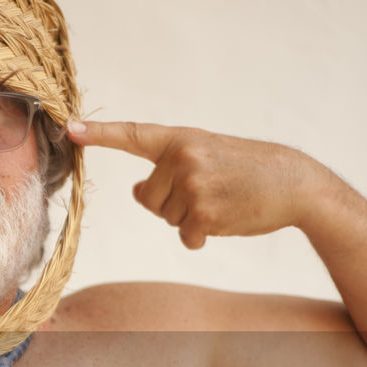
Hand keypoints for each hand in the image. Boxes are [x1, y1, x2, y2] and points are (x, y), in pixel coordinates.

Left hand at [67, 121, 321, 248]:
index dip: (99, 134)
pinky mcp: (203, 213)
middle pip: (149, 198)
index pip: (133, 135)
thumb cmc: (249, 170)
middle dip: (173, 204)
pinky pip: (186, 237)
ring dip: (190, 219)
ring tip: (222, 201)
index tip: (70, 129)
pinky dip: (202, 237)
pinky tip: (227, 219)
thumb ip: (169, 169)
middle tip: (210, 191)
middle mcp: (182, 158)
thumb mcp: (207, 156)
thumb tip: (135, 192)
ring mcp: (192, 185)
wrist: (296, 183)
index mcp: (181, 139)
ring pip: (167, 218)